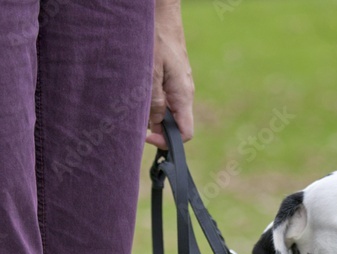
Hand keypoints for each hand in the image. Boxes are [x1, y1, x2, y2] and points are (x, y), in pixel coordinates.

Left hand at [146, 0, 193, 147]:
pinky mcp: (172, 76)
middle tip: (135, 122)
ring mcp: (179, 84)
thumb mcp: (150, 73)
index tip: (146, 136)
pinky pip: (164, 96)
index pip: (185, 134)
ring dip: (151, 112)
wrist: (161, 11)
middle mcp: (184, 93)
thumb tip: (155, 125)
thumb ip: (154, 102)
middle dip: (155, 128)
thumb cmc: (155, 37)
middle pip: (174, 124)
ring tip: (134, 104)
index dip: (167, 141)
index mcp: (183, 95)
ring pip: (167, 110)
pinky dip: (151, 100)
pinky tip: (138, 91)